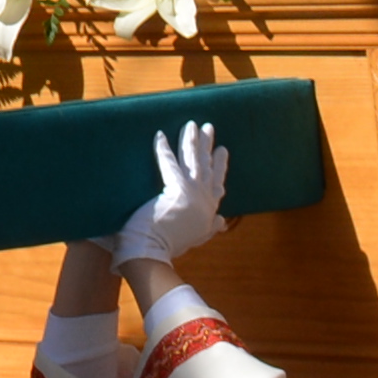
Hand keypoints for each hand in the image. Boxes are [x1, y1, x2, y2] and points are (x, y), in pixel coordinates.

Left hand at [110, 129, 230, 276]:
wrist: (154, 253)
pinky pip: (169, 163)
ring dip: (191, 140)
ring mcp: (192, 194)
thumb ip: (210, 227)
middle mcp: (203, 200)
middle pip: (206, 167)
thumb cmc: (169, 246)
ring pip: (193, 160)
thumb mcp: (197, 237)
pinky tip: (160, 135)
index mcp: (207, 211)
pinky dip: (164, 148)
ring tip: (192, 124)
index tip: (223, 151)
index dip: (219, 167)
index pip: (216, 184)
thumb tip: (222, 220)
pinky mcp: (176, 189)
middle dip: (208, 146)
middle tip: (209, 127)